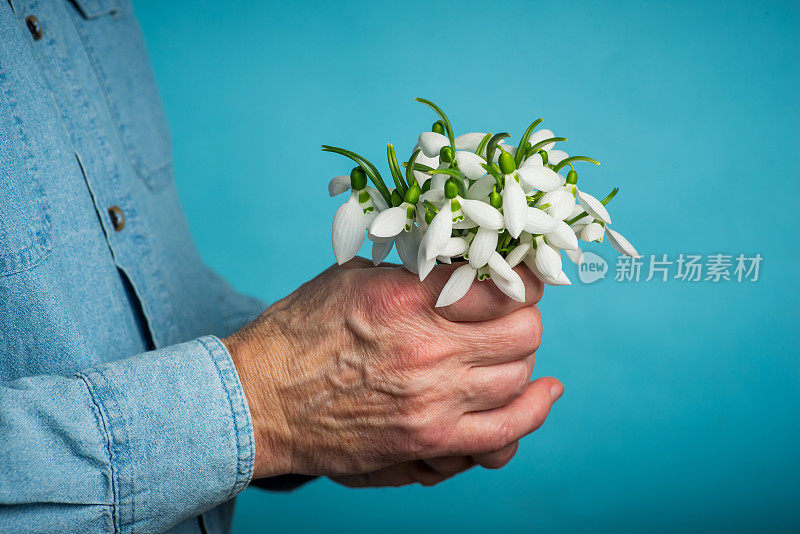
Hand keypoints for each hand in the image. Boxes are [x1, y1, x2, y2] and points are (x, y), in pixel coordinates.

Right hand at [224, 257, 561, 479]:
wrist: (260, 401)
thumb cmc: (300, 332)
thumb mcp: (351, 276)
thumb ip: (414, 270)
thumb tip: (463, 262)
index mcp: (406, 299)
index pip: (504, 284)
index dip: (521, 276)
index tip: (519, 275)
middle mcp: (427, 349)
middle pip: (524, 332)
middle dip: (523, 317)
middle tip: (506, 313)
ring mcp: (433, 401)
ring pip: (520, 377)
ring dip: (518, 360)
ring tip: (502, 351)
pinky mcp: (428, 442)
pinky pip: (506, 432)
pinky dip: (532, 411)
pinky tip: (543, 393)